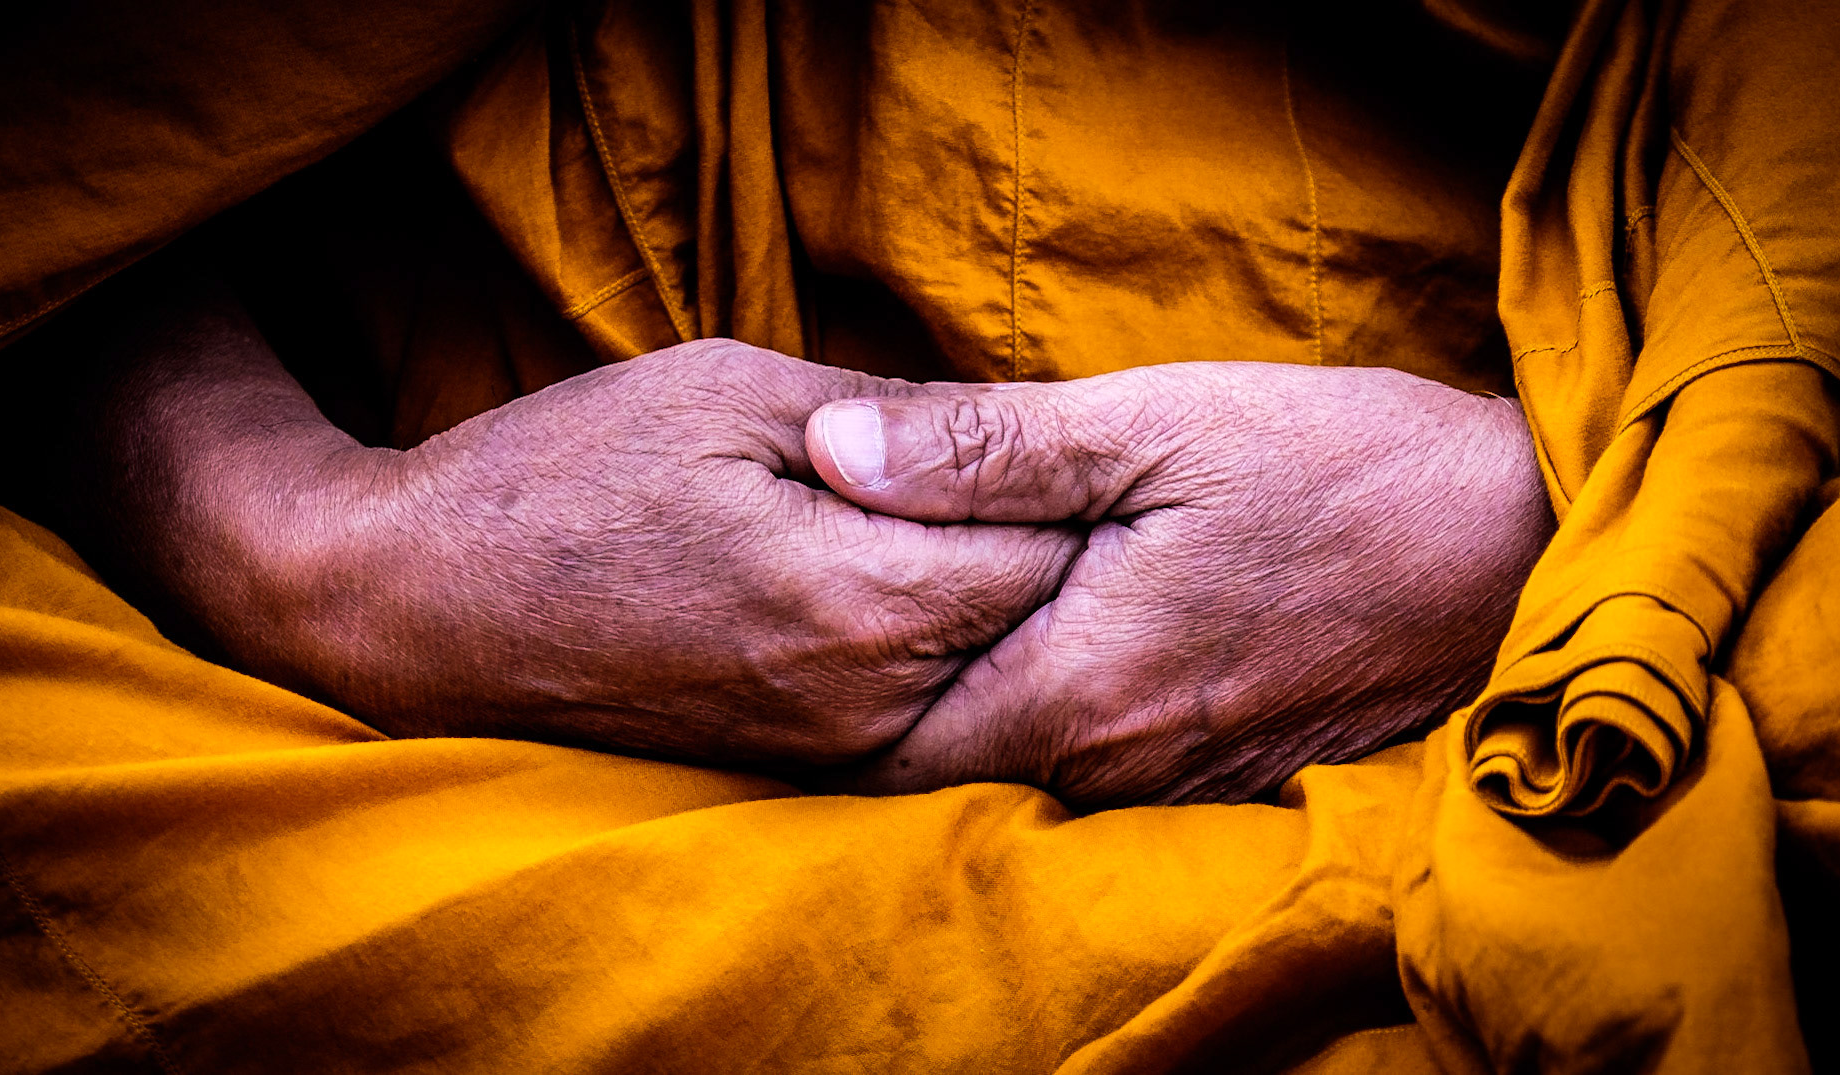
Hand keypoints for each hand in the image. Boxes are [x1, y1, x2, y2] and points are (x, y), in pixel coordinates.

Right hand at [221, 338, 1081, 767]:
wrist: (419, 608)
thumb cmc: (564, 476)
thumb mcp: (728, 392)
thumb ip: (889, 416)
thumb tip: (1016, 420)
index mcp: (859, 600)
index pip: (1050, 549)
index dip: (1071, 481)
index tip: (1069, 432)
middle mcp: (865, 704)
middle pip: (1037, 623)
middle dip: (1051, 540)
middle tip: (1043, 466)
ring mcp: (832, 752)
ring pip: (987, 675)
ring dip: (998, 600)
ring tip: (972, 515)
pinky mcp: (797, 768)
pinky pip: (921, 711)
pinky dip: (941, 648)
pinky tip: (903, 581)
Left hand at [805, 362, 1553, 807]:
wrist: (1519, 541)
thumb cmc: (1339, 467)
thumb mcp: (1153, 424)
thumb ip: (984, 451)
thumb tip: (830, 455)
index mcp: (1075, 687)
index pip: (885, 743)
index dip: (824, 686)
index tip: (799, 612)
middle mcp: (1114, 766)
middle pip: (939, 766)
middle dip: (880, 697)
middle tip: (845, 599)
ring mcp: (1173, 784)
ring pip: (1013, 768)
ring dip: (962, 698)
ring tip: (931, 605)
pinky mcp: (1222, 774)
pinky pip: (1092, 766)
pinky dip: (1045, 709)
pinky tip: (1051, 631)